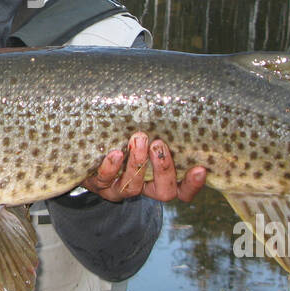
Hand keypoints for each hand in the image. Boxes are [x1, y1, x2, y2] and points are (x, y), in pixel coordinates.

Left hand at [81, 132, 207, 203]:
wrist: (89, 149)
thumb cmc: (126, 136)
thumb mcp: (147, 133)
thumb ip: (161, 126)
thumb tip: (175, 97)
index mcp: (160, 178)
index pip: (183, 190)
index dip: (193, 184)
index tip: (200, 168)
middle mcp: (144, 187)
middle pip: (164, 192)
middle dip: (164, 168)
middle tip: (159, 144)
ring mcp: (121, 188)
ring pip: (134, 187)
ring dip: (138, 163)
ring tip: (138, 139)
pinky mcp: (99, 185)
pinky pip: (106, 180)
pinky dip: (112, 167)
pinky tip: (116, 152)